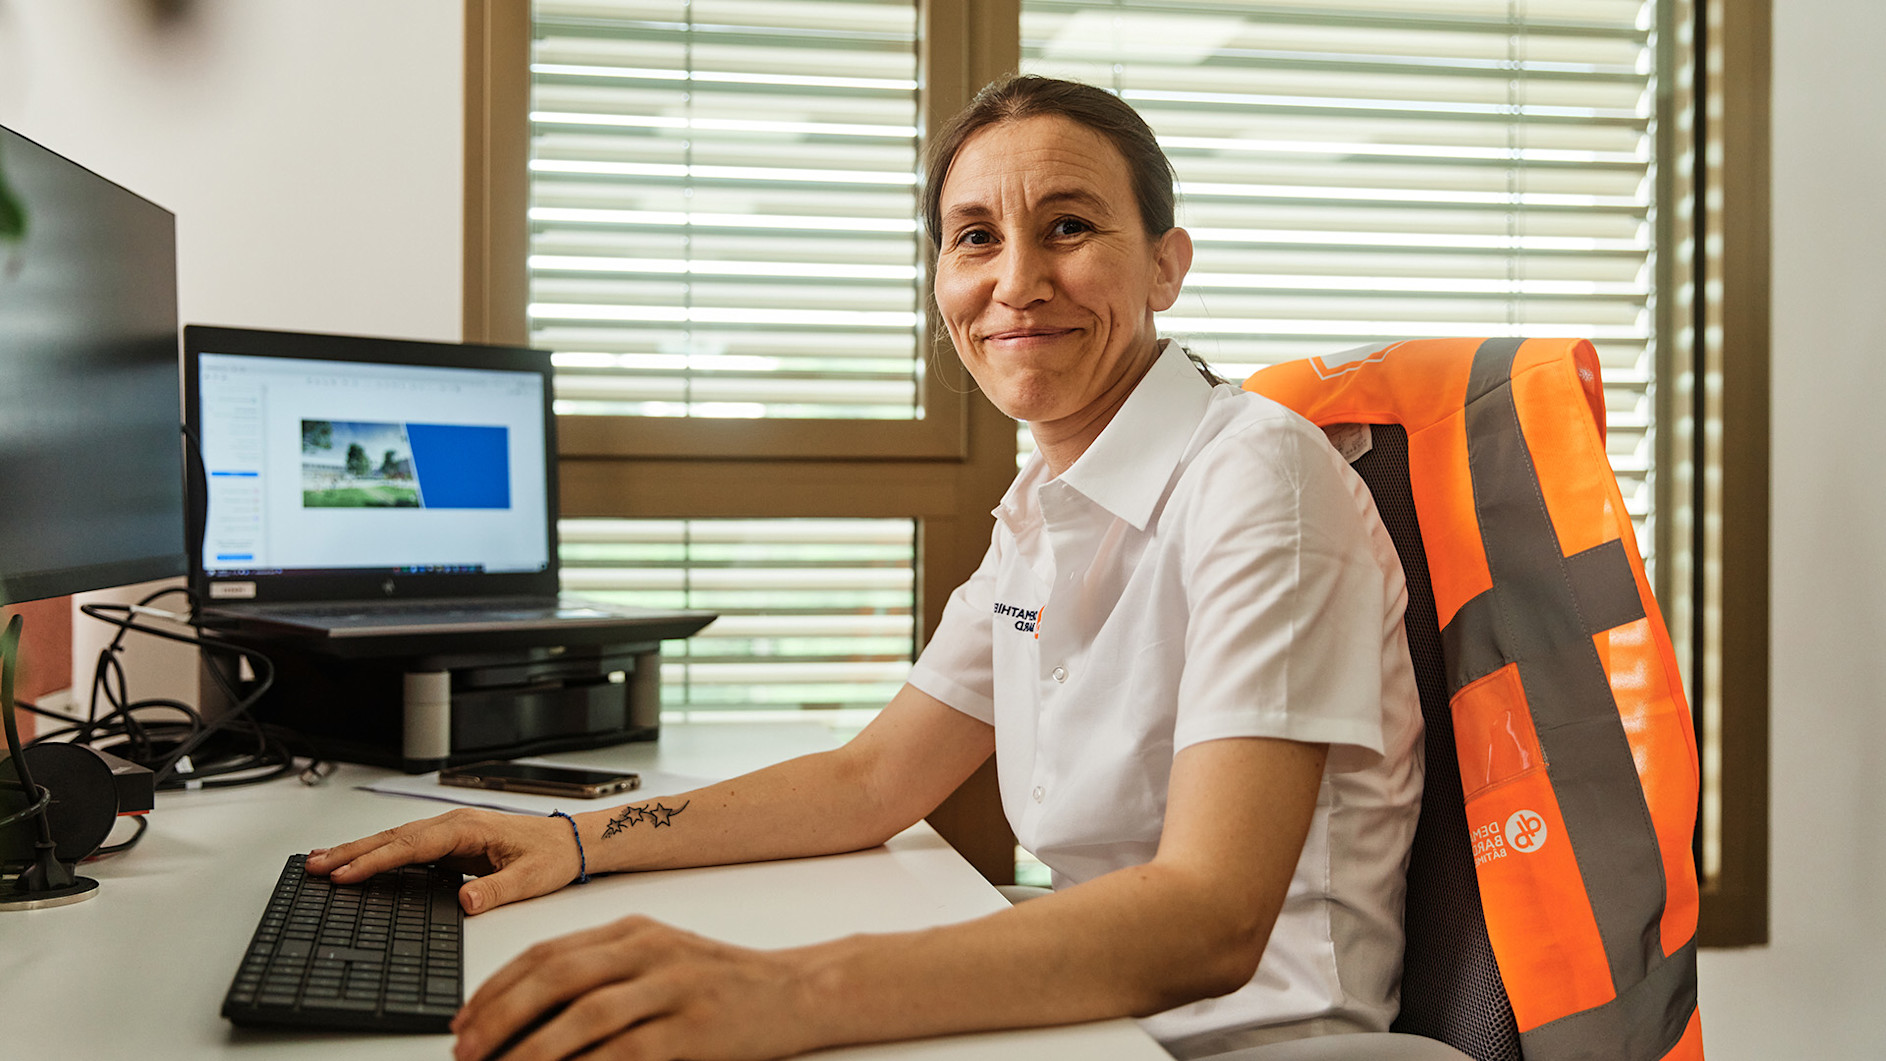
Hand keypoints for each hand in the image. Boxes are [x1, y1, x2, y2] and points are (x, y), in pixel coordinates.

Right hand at [305, 808, 580, 914]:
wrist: (571, 843)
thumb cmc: (553, 856)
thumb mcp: (529, 879)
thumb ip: (496, 891)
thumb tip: (465, 902)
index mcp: (468, 828)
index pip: (411, 846)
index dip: (375, 860)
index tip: (345, 874)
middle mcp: (454, 825)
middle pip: (394, 838)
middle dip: (352, 852)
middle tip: (313, 865)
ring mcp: (451, 832)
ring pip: (396, 840)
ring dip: (360, 851)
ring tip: (322, 862)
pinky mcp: (451, 843)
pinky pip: (408, 848)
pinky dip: (379, 853)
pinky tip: (359, 861)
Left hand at [452, 915, 820, 1060]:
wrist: (795, 991)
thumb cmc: (721, 982)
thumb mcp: (659, 959)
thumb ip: (602, 973)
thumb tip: (530, 1011)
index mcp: (632, 930)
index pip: (546, 952)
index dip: (496, 987)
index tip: (464, 1020)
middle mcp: (647, 951)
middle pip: (554, 977)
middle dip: (498, 1015)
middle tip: (466, 1048)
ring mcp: (671, 988)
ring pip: (582, 1015)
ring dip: (529, 1048)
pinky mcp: (691, 1029)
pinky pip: (623, 1051)